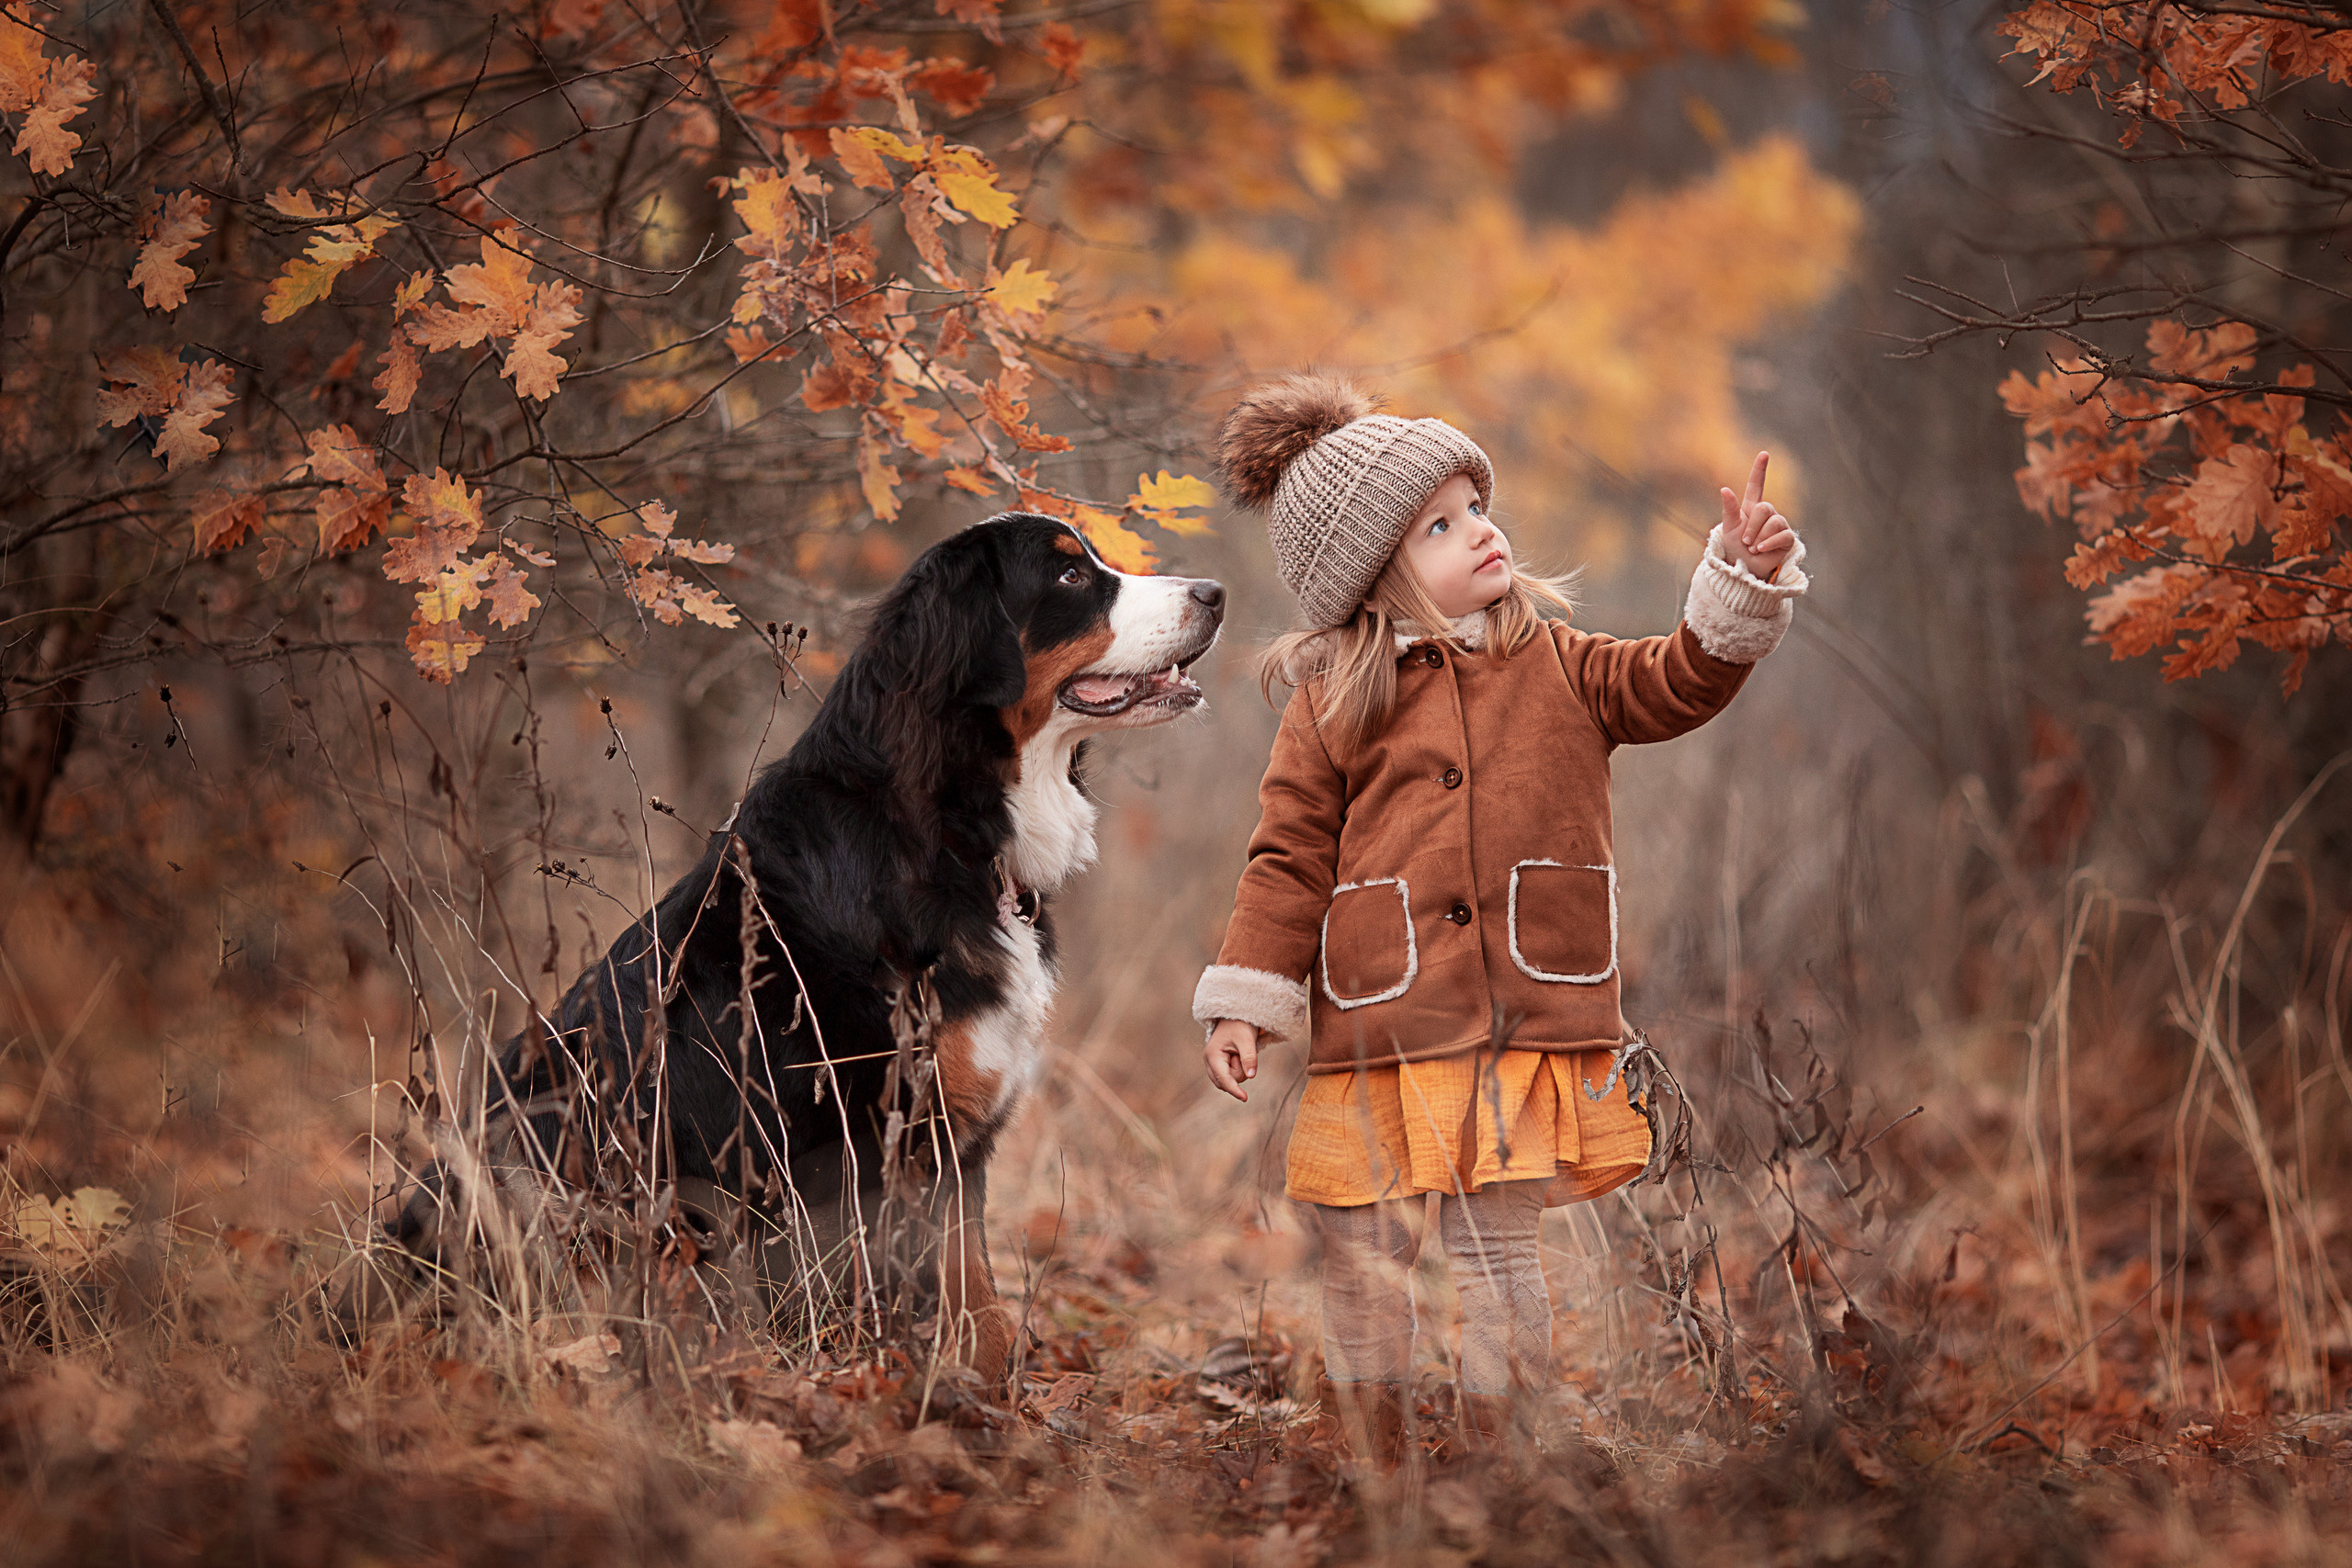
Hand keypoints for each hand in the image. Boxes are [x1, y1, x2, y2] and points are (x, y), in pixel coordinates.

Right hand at [1205, 1019, 1259, 1102]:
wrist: (1234, 1016)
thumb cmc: (1240, 1025)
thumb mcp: (1247, 1039)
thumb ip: (1249, 1058)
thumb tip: (1251, 1076)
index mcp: (1212, 1055)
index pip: (1224, 1079)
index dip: (1235, 1090)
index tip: (1245, 1098)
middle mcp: (1208, 1061)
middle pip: (1226, 1082)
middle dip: (1238, 1072)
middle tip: (1242, 1053)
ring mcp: (1211, 1063)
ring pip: (1228, 1080)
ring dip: (1238, 1069)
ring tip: (1239, 1052)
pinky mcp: (1217, 1064)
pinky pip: (1229, 1075)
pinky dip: (1236, 1068)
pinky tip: (1237, 1056)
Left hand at [1719, 451, 1796, 582]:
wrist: (1744, 569)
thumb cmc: (1735, 548)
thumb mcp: (1728, 528)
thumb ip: (1729, 509)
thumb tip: (1724, 488)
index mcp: (1751, 508)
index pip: (1756, 485)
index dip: (1759, 470)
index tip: (1764, 454)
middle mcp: (1767, 514)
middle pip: (1764, 508)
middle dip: (1752, 526)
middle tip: (1745, 541)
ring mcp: (1778, 525)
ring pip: (1773, 522)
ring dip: (1759, 538)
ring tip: (1753, 548)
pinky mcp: (1787, 538)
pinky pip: (1781, 535)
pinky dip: (1769, 543)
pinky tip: (1761, 550)